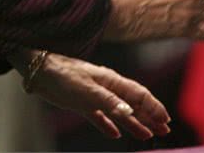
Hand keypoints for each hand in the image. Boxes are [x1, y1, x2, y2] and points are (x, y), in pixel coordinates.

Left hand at [9, 50, 169, 139]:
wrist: (37, 69)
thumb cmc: (62, 76)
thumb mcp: (87, 91)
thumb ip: (109, 102)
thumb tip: (131, 112)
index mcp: (112, 82)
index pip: (139, 95)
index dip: (154, 108)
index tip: (166, 120)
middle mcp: (107, 88)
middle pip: (134, 104)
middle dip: (150, 117)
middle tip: (164, 129)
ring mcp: (95, 96)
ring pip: (120, 112)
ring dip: (135, 123)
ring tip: (148, 134)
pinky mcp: (82, 103)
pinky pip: (100, 117)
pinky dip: (109, 126)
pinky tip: (115, 135)